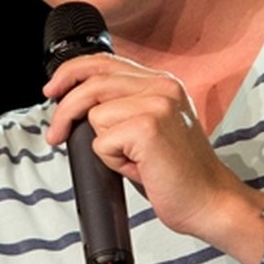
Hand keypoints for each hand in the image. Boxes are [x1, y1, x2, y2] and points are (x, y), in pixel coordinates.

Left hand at [44, 53, 255, 243]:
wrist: (210, 201)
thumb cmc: (179, 173)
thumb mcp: (152, 127)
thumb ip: (125, 106)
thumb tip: (79, 105)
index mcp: (163, 82)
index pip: (105, 62)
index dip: (72, 73)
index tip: (53, 89)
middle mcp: (162, 86)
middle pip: (92, 82)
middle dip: (65, 110)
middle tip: (56, 134)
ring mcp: (157, 104)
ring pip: (95, 115)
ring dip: (104, 145)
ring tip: (133, 160)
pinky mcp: (148, 128)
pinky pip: (102, 142)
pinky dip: (112, 162)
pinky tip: (139, 168)